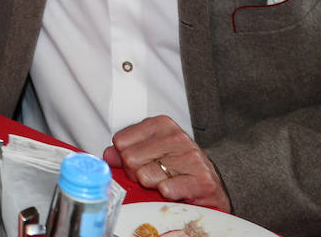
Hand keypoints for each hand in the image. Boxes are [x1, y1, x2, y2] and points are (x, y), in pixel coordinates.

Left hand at [103, 116, 230, 210]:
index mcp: (161, 125)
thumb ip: (126, 150)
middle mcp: (176, 137)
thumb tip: (108, 154)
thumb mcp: (150, 152)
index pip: (120, 141)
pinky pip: (166, 189)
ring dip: (151, 185)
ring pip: (145, 175)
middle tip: (151, 176)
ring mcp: (191, 158)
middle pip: (130, 158)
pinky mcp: (201, 180)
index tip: (139, 162)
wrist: (212, 185)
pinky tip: (175, 191)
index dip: (125, 158)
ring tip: (164, 183)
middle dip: (136, 173)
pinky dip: (166, 194)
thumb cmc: (178, 167)